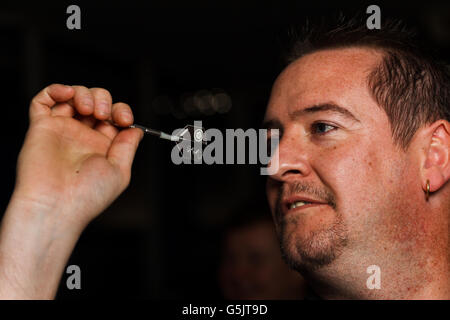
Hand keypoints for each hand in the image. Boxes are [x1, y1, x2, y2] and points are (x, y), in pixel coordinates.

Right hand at [13, 84, 142, 229]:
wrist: (57, 205)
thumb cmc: (88, 195)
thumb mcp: (120, 171)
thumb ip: (128, 146)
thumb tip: (137, 129)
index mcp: (102, 147)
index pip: (114, 118)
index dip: (121, 112)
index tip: (125, 119)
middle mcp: (82, 137)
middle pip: (96, 103)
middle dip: (105, 100)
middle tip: (104, 114)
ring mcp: (62, 130)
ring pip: (74, 97)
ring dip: (85, 94)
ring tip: (88, 110)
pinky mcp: (41, 127)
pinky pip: (44, 100)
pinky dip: (56, 90)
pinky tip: (68, 94)